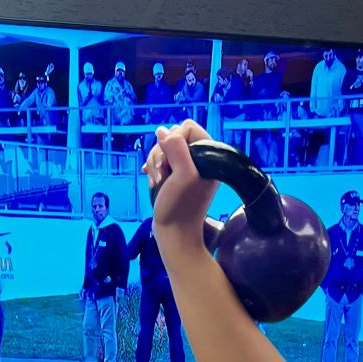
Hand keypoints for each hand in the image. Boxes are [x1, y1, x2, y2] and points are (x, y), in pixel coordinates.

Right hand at [144, 122, 218, 241]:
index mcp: (209, 154)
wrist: (175, 234)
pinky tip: (153, 180)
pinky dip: (154, 168)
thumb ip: (177, 148)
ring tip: (157, 181)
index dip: (175, 140)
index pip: (188, 127)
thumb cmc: (180, 208)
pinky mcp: (176, 175)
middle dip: (162, 153)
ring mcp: (187, 167)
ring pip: (164, 147)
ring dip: (156, 162)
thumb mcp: (182, 175)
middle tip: (162, 174)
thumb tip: (162, 131)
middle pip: (173, 136)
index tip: (170, 162)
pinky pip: (160, 159)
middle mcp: (200, 158)